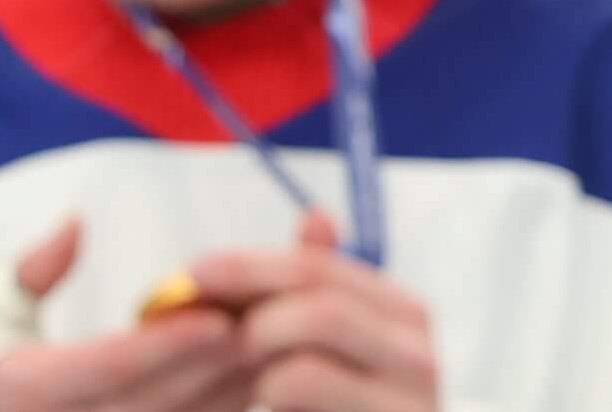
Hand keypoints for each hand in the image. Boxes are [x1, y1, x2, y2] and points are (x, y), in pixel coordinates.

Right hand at [0, 220, 257, 411]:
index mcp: (28, 390)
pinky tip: (264, 368)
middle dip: (219, 363)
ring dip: (235, 384)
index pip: (108, 369)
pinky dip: (226, 400)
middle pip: (159, 401)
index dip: (166, 346)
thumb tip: (75, 224)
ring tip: (285, 336)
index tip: (219, 318)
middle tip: (277, 318)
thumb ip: (33, 271)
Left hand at [188, 212, 440, 410]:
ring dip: (254, 378)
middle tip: (202, 333)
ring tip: (250, 389)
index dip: (250, 266)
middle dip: (248, 316)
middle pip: (316, 309)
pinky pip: (297, 399)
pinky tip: (265, 411)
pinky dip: (266, 408)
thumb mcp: (332, 346)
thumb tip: (317, 218)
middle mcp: (419, 355)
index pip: (319, 269)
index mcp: (403, 314)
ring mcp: (410, 405)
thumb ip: (318, 289)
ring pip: (299, 371)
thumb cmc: (347, 409)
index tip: (192, 272)